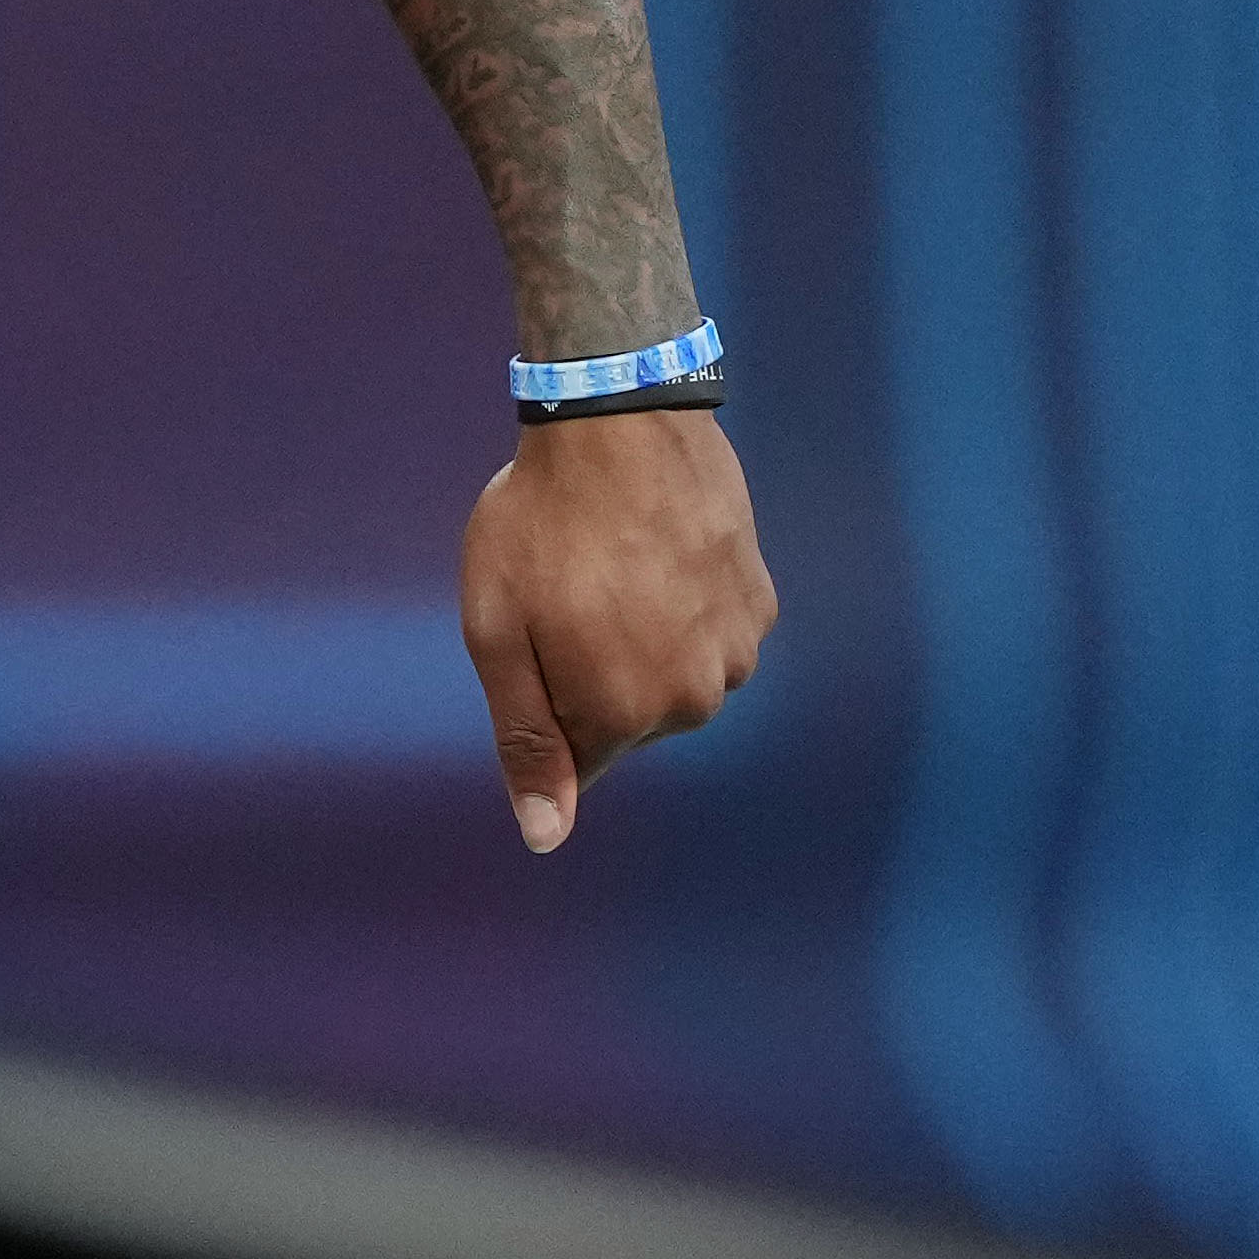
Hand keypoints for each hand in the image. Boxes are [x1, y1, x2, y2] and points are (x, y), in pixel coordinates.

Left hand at [462, 406, 775, 853]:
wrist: (620, 419)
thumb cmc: (539, 522)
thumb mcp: (498, 633)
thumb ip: (525, 741)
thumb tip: (545, 838)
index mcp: (621, 714)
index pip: (579, 757)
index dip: (548, 693)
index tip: (538, 629)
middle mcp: (692, 699)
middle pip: (630, 720)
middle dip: (595, 672)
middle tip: (574, 590)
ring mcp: (736, 651)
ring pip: (675, 678)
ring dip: (645, 640)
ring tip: (618, 567)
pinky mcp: (759, 605)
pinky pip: (713, 635)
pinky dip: (685, 607)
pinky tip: (659, 554)